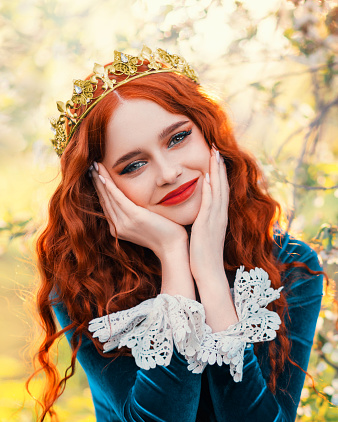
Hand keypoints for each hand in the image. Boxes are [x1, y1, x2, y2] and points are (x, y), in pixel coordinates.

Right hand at [90, 162, 187, 257]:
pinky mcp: (134, 217)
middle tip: (91, 166)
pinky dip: (110, 187)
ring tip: (96, 166)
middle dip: (97, 182)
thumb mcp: (145, 224)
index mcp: (119, 228)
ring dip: (101, 180)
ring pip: (108, 197)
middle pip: (104, 200)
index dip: (100, 189)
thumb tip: (135, 203)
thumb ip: (136, 215)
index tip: (96, 175)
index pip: (106, 205)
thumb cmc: (164, 235)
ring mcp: (125, 223)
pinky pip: (119, 198)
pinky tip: (104, 176)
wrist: (172, 248)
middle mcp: (118, 227)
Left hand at [189, 147, 228, 281]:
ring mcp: (215, 220)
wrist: (208, 273)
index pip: (221, 190)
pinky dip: (209, 190)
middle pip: (223, 186)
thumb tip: (198, 215)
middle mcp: (220, 216)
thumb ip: (203, 222)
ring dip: (216, 172)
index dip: (219, 173)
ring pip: (218, 191)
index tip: (215, 158)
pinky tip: (206, 178)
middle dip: (219, 166)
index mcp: (218, 217)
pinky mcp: (207, 226)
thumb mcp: (204, 235)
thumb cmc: (203, 257)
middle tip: (216, 148)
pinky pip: (209, 205)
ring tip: (214, 154)